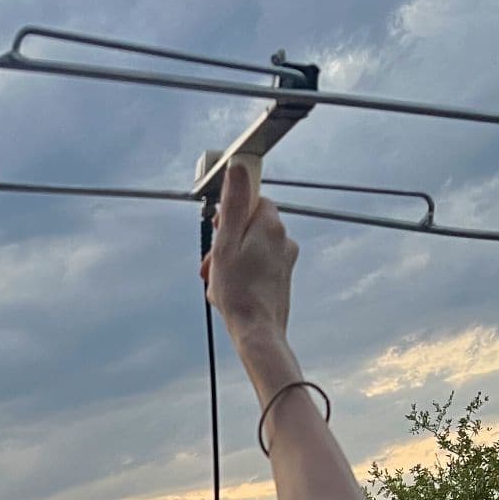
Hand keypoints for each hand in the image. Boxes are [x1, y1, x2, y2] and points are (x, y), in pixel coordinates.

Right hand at [200, 161, 298, 350]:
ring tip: (219, 280)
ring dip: (231, 258)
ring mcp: (285, 259)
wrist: (258, 332)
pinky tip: (230, 289)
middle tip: (214, 261)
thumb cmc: (239, 292)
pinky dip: (242, 272)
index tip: (219, 229)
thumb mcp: (226, 243)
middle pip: (249, 224)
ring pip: (251, 246)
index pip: (252, 199)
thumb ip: (234, 204)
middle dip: (227, 240)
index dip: (231, 213)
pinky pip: (258, 264)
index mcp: (271, 225)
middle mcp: (284, 239)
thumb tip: (239, 167)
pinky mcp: (282, 277)